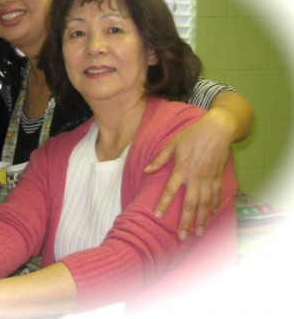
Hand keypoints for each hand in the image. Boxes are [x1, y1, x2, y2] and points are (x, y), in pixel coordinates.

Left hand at [145, 112, 231, 239]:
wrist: (218, 128)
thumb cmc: (193, 134)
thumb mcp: (172, 143)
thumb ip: (160, 158)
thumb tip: (146, 170)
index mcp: (182, 169)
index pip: (170, 190)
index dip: (164, 203)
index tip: (158, 215)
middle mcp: (196, 177)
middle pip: (190, 203)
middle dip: (186, 221)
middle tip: (182, 236)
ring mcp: (209, 178)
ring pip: (205, 203)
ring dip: (201, 219)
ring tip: (198, 233)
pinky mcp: (218, 176)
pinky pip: (217, 194)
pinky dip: (215, 205)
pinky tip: (212, 214)